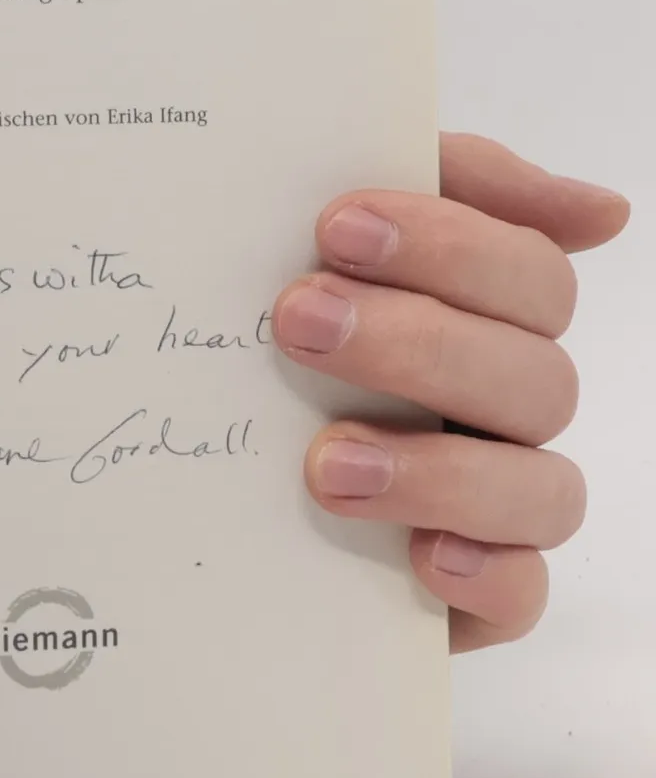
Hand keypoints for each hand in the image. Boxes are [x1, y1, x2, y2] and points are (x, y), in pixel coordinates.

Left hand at [275, 134, 629, 651]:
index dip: (449, 245)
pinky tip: (424, 556)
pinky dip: (487, 577)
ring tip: (324, 463)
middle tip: (297, 320)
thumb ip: (438, 180)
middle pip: (532, 373)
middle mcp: (500, 411)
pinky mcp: (468, 596)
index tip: (335, 226)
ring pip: (540, 489)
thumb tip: (604, 211)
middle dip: (417, 342)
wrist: (171, 486)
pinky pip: (521, 597)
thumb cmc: (268, 339)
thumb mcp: (313, 239)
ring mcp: (491, 507)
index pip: (527, 273)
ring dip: (439, 471)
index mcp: (483, 320)